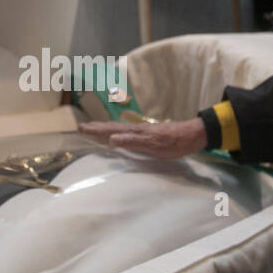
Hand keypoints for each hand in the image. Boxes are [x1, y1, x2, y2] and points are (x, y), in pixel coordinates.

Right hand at [77, 118, 206, 158]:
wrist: (192, 135)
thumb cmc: (173, 142)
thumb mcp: (153, 144)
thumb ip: (132, 142)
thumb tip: (111, 140)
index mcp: (135, 132)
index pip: (110, 130)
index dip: (96, 130)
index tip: (80, 128)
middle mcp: (136, 129)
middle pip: (112, 128)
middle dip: (96, 128)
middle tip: (81, 127)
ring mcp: (142, 131)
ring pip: (118, 129)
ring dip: (104, 129)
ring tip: (94, 129)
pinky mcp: (148, 134)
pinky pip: (126, 132)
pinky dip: (116, 132)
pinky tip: (117, 135)